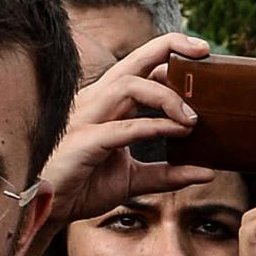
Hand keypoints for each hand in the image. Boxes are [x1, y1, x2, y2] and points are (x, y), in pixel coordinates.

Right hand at [32, 33, 216, 240]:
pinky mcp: (86, 141)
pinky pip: (124, 127)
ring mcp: (89, 117)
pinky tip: (178, 132)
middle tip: (203, 50)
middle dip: (170, 46)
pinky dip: (154, 127)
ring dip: (167, 97)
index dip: (169, 56)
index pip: (140, 67)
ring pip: (130, 85)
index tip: (201, 56)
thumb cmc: (83, 187)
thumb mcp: (134, 180)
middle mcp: (98, 101)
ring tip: (193, 119)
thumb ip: (168, 174)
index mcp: (108, 104)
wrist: (48, 208)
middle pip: (134, 59)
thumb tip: (207, 172)